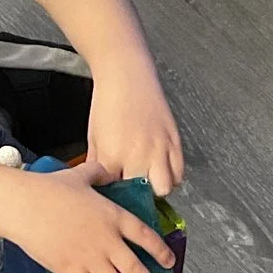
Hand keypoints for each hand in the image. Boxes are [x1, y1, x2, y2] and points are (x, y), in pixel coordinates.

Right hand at [5, 160, 175, 272]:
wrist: (24, 206)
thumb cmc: (48, 189)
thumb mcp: (80, 175)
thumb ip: (98, 174)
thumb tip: (105, 172)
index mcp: (114, 216)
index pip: (146, 237)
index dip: (161, 252)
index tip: (168, 263)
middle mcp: (108, 241)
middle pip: (137, 271)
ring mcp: (91, 259)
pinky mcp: (72, 272)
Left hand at [85, 62, 184, 196]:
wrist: (127, 75)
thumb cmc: (107, 103)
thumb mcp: (93, 137)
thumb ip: (96, 165)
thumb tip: (98, 186)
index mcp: (112, 156)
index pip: (114, 194)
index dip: (113, 197)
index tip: (112, 196)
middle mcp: (138, 156)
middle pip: (142, 197)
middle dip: (135, 197)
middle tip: (130, 191)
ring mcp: (159, 149)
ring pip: (165, 189)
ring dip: (156, 189)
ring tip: (146, 181)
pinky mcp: (174, 141)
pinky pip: (179, 173)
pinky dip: (171, 176)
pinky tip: (159, 169)